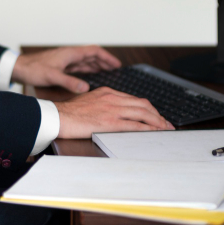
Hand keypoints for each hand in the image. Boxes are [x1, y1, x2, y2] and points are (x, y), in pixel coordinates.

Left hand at [11, 45, 121, 93]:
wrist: (19, 68)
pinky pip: (78, 67)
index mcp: (70, 53)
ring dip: (96, 65)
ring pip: (85, 61)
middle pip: (91, 56)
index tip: (117, 64)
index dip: (107, 57)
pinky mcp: (60, 66)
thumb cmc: (33, 69)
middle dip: (104, 62)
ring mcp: (65, 60)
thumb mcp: (52, 76)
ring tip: (107, 72)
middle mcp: (69, 55)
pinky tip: (89, 76)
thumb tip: (86, 87)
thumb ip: (69, 82)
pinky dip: (86, 70)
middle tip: (116, 70)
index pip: (94, 51)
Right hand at [55, 87, 174, 137]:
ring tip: (165, 129)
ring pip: (142, 113)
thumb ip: (102, 104)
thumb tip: (112, 112)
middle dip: (157, 114)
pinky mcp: (109, 122)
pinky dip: (147, 128)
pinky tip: (154, 132)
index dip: (148, 108)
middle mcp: (112, 98)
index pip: (134, 99)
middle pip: (143, 104)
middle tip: (166, 123)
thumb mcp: (88, 101)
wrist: (57, 116)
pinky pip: (134, 124)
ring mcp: (112, 109)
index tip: (154, 116)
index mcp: (107, 92)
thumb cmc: (69, 113)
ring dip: (157, 121)